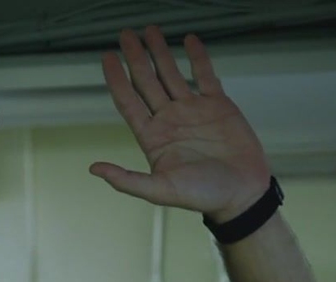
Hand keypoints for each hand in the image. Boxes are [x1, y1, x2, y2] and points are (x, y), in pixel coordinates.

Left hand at [89, 26, 271, 223]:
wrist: (242, 194)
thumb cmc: (203, 196)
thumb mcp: (160, 191)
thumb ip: (126, 180)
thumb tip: (94, 169)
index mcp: (154, 137)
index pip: (128, 102)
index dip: (116, 79)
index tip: (108, 57)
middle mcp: (170, 120)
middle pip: (147, 82)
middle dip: (135, 58)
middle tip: (126, 36)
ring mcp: (193, 111)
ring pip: (171, 74)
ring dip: (160, 53)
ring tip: (150, 31)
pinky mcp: (218, 106)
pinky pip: (204, 76)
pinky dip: (197, 57)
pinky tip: (189, 41)